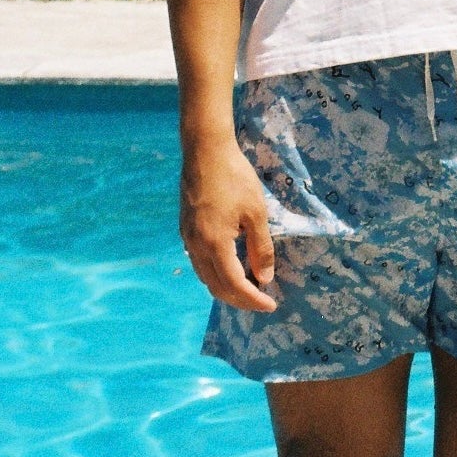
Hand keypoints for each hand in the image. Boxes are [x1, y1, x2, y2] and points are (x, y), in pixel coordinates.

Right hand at [180, 137, 277, 312]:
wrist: (205, 151)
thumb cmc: (235, 178)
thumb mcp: (256, 212)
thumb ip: (260, 248)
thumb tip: (264, 278)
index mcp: (215, 244)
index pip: (235, 285)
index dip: (253, 300)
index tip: (271, 305)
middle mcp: (196, 247)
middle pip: (217, 287)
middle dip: (240, 300)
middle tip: (262, 301)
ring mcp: (188, 239)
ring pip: (205, 277)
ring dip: (227, 289)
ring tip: (249, 289)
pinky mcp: (185, 230)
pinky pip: (199, 264)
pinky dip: (216, 274)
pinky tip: (230, 269)